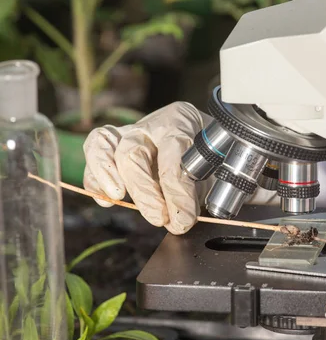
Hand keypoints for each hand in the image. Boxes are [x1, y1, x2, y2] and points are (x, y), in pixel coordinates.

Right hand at [83, 102, 207, 234]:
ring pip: (103, 143)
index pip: (173, 150)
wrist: (210, 146)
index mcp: (181, 120)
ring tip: (117, 198)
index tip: (183, 217)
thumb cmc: (212, 157)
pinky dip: (95, 178)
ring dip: (106, 175)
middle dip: (143, 189)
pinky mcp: (113, 147)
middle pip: (133, 151)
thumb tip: (180, 219)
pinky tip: (106, 199)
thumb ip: (201, 190)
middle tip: (158, 217)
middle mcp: (151, 124)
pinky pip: (94, 155)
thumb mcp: (216, 170)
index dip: (176, 188)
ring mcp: (128, 133)